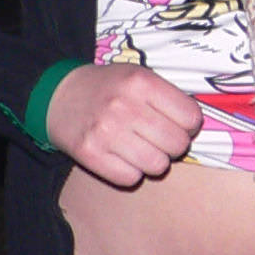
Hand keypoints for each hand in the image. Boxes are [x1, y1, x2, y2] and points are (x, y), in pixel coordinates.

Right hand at [45, 64, 203, 186]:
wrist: (58, 95)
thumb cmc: (109, 88)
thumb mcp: (140, 76)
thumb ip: (168, 97)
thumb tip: (195, 126)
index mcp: (142, 83)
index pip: (191, 118)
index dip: (190, 125)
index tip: (180, 125)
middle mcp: (124, 106)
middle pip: (177, 144)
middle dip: (175, 146)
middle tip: (161, 139)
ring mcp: (105, 132)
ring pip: (158, 166)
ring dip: (156, 161)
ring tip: (145, 149)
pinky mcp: (89, 154)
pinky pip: (130, 178)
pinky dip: (132, 172)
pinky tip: (125, 158)